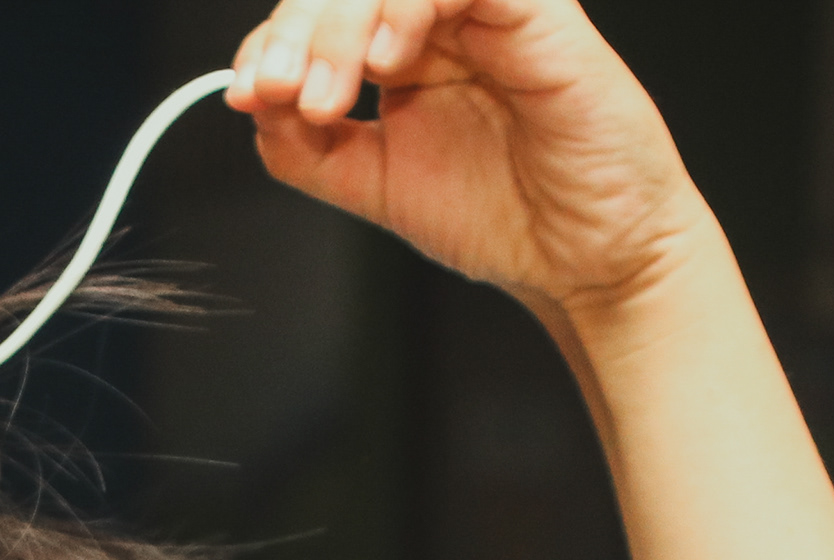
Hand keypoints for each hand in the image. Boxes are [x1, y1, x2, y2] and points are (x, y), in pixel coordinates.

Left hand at [229, 0, 700, 314]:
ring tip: (323, 98)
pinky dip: (408, 8)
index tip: (249, 94)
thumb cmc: (504, 216)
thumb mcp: (374, 184)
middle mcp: (442, 17)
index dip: (274, 43)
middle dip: (296, 33)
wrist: (584, 260)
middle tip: (274, 92)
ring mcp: (487, 7)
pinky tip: (385, 65)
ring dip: (338, 24)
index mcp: (404, 45)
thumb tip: (251, 102)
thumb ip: (307, 147)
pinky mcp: (534, 9)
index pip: (321, 13)